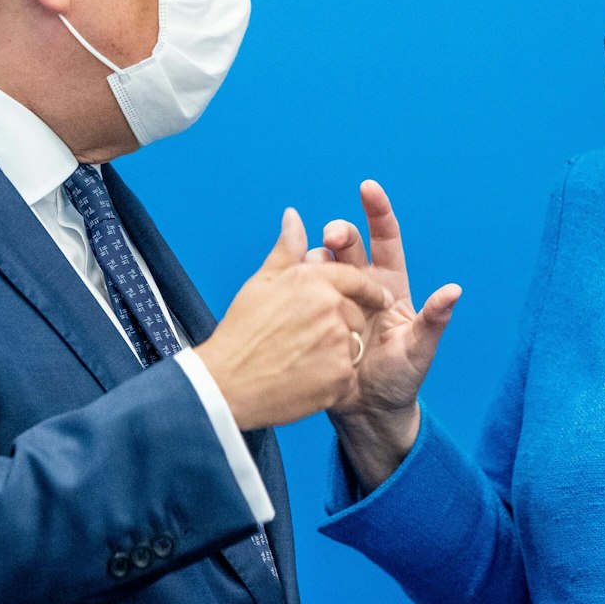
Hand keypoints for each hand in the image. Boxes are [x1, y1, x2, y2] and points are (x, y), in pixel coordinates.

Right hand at [196, 209, 394, 430]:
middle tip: (310, 340)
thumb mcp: (262, 284)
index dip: (367, 288)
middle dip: (343, 325)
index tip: (377, 297)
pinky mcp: (340, 375)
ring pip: (354, 345)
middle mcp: (330, 307)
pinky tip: (305, 381)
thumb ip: (287, 250)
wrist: (227, 385)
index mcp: (312, 280)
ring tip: (301, 361)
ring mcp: (337, 342)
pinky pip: (348, 375)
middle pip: (356, 313)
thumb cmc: (240, 333)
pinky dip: (332, 380)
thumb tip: (294, 217)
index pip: (354, 277)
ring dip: (337, 353)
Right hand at [316, 181, 461, 489]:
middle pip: (347, 247)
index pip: (384, 239)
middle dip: (338, 233)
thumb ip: (434, 320)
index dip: (376, 211)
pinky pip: (304, 296)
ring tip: (313, 270)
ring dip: (317, 261)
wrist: (366, 412)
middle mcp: (360, 287)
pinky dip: (299, 286)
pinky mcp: (313, 320)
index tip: (366, 188)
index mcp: (389, 286)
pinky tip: (293, 290)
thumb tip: (453, 291)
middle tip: (331, 236)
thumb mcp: (419, 351)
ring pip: (322, 267)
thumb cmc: (400, 379)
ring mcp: (334, 302)